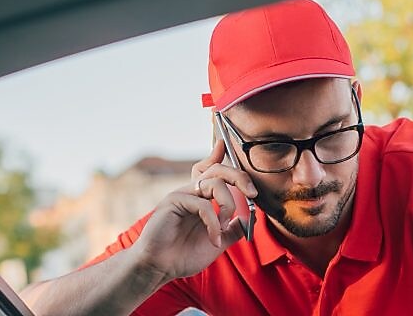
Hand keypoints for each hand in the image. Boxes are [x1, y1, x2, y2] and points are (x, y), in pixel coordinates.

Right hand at [130, 140, 258, 279]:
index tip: (222, 144)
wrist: (159, 268)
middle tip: (253, 193)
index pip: (210, 170)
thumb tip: (251, 218)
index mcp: (200, 198)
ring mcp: (181, 195)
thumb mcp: (218, 242)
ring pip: (214, 183)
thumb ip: (233, 229)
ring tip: (224, 227)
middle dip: (239, 176)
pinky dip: (214, 223)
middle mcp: (191, 192)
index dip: (216, 155)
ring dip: (228, 205)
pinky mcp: (173, 202)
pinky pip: (203, 204)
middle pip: (217, 170)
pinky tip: (214, 239)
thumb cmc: (183, 256)